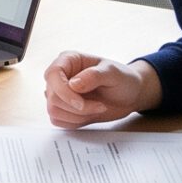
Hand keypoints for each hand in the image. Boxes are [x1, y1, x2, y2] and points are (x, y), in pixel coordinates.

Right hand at [42, 50, 161, 128]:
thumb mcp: (113, 73)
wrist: (129, 95)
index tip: (81, 103)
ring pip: (54, 111)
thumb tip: (73, 84)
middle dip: (77, 108)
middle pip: (53, 97)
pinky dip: (75, 122)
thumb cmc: (123, 79)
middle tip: (100, 106)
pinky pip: (58, 121)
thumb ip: (94, 76)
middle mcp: (60, 76)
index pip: (52, 75)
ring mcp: (60, 93)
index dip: (63, 91)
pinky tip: (90, 114)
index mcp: (68, 60)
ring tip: (97, 108)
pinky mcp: (63, 109)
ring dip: (78, 116)